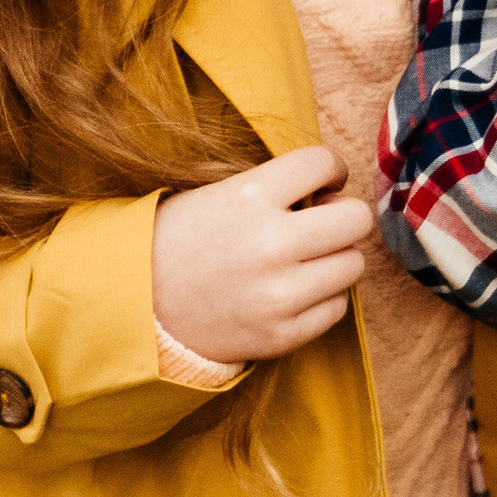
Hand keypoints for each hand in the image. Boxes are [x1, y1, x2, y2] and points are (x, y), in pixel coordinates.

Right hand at [153, 146, 372, 363]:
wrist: (140, 304)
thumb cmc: (182, 240)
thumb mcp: (220, 194)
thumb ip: (278, 188)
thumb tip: (335, 192)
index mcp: (250, 197)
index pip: (323, 163)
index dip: (331, 169)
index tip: (325, 181)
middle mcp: (270, 244)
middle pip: (356, 219)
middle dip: (343, 216)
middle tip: (321, 223)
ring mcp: (279, 295)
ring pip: (353, 264)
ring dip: (335, 259)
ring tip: (303, 260)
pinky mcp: (283, 334)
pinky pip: (338, 307)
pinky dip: (322, 297)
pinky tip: (293, 291)